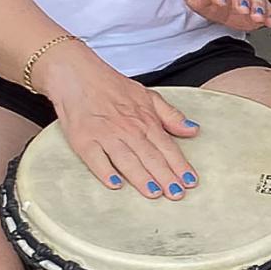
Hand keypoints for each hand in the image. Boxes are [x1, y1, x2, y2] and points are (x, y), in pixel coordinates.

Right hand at [34, 42, 199, 198]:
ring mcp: (105, 135)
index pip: (167, 147)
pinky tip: (116, 184)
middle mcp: (128, 129)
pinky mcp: (83, 139)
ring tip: (155, 194)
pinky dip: (105, 172)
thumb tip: (193, 130)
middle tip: (177, 194)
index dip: (180, 165)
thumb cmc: (113, 87)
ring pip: (127, 160)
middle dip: (166, 177)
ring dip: (142, 178)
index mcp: (146, 120)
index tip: (190, 181)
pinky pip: (95, 159)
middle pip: (150, 157)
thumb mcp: (149, 96)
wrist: (77, 75)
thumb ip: (171, 116)